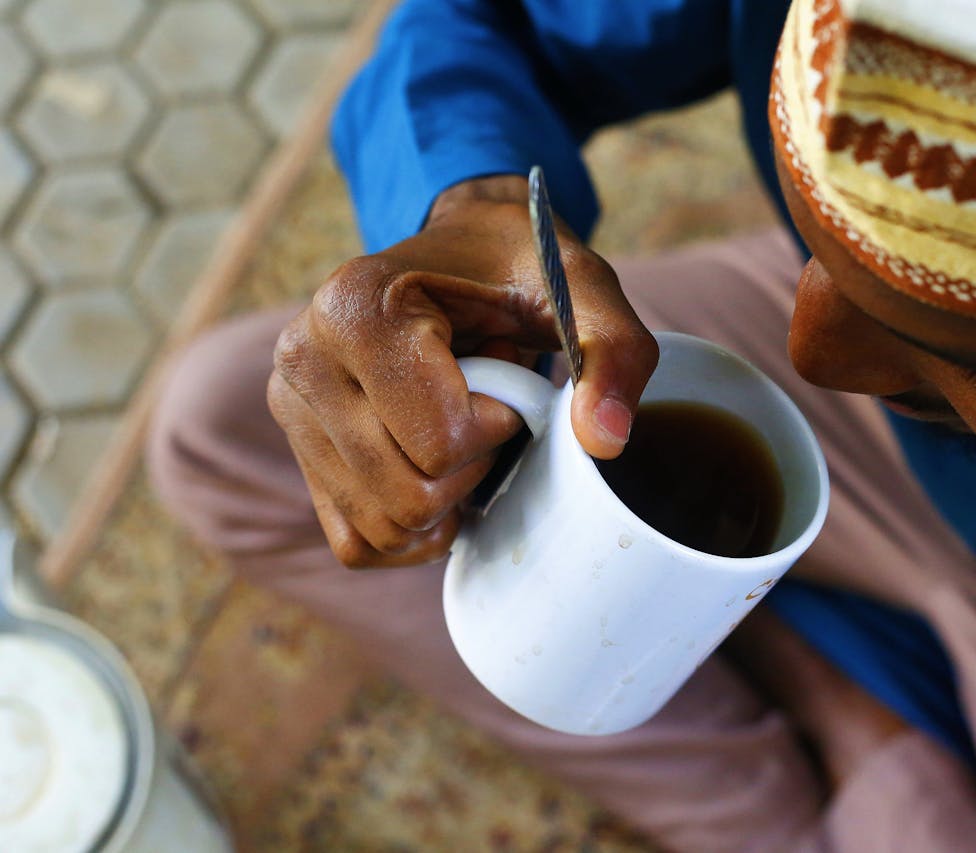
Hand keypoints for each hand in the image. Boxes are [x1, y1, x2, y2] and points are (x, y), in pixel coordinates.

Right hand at [267, 176, 657, 567]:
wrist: (464, 249)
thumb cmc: (519, 268)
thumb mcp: (583, 289)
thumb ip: (612, 353)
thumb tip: (604, 442)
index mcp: (356, 307)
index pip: (441, 440)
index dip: (501, 423)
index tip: (507, 368)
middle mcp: (303, 358)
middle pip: (409, 495)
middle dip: (474, 464)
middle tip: (486, 399)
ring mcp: (292, 409)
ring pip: (384, 528)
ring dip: (447, 495)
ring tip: (458, 420)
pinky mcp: (301, 452)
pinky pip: (358, 542)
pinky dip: (413, 532)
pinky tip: (442, 476)